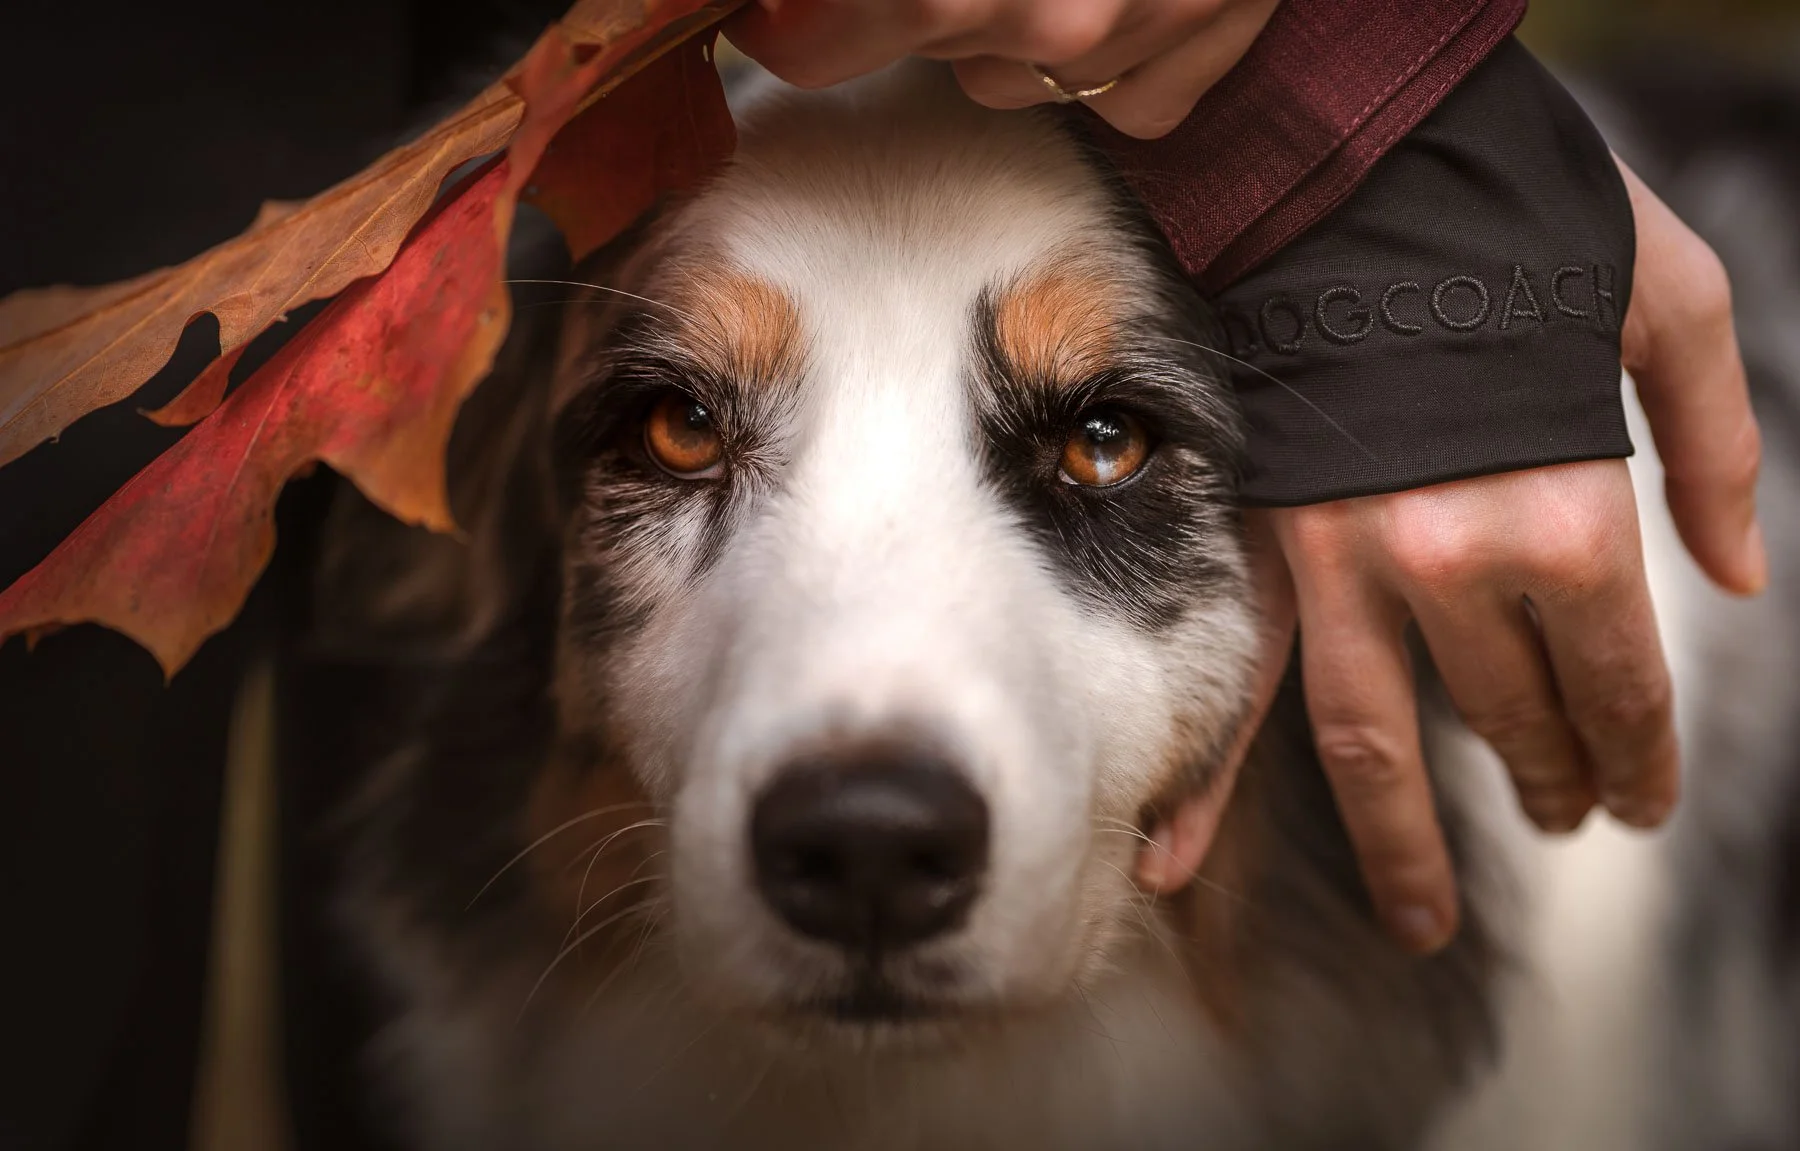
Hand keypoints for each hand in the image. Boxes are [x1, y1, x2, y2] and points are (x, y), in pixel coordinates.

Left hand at [725, 0, 1278, 138]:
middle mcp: (1036, 20)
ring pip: (1005, 78)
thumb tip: (766, 0)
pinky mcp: (1200, 52)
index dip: (783, 16)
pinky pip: (1117, 98)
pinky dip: (1106, 56)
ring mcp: (1123, 45)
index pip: (806, 45)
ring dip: (1001, 22)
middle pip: (913, 50)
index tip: (776, 3)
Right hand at [1137, 159, 1765, 953]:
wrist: (1345, 161)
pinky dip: (1204, 777)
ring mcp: (1338, 564)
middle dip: (1555, 782)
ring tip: (1423, 920)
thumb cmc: (1517, 215)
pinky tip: (1172, 861)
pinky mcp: (1258, 544)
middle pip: (1509, 718)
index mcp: (1561, 511)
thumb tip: (1736, 578)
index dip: (1640, 756)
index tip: (1642, 798)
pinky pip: (1231, 678)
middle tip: (1571, 815)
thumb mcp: (1668, 299)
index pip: (1614, 682)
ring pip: (1371, 742)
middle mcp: (1447, 563)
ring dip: (1401, 844)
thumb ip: (1714, 446)